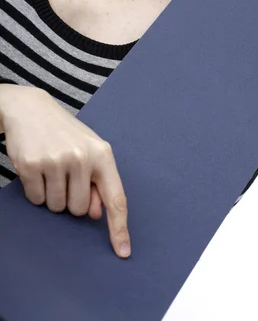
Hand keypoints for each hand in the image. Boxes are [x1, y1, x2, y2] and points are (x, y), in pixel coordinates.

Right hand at [0, 85, 130, 258]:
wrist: (31, 109)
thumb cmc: (65, 133)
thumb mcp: (88, 150)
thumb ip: (98, 181)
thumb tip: (97, 214)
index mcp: (102, 153)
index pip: (115, 198)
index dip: (119, 228)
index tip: (123, 251)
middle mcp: (81, 157)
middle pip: (79, 209)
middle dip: (72, 199)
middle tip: (66, 174)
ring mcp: (56, 161)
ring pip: (57, 207)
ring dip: (53, 195)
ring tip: (51, 168)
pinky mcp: (31, 165)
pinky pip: (36, 199)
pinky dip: (36, 190)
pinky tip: (37, 168)